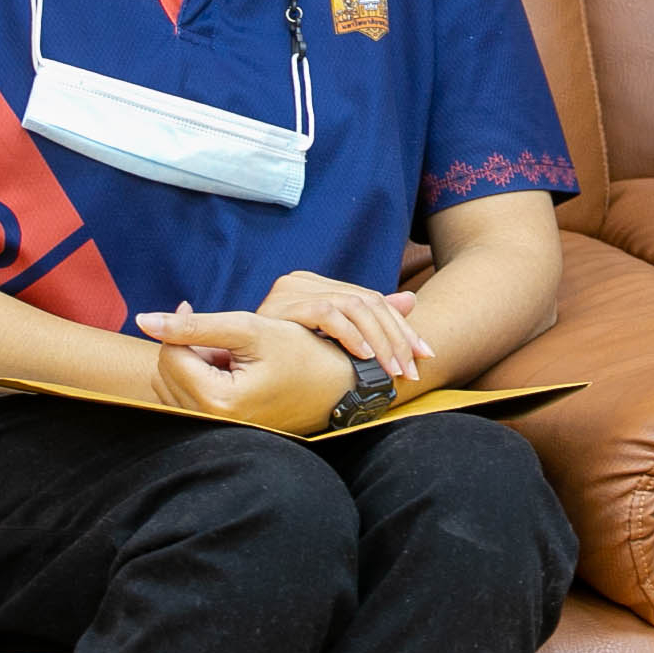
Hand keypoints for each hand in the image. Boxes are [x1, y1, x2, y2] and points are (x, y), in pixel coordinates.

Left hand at [137, 306, 353, 432]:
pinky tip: (229, 370)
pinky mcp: (218, 429)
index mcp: (217, 400)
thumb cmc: (302, 356)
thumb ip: (195, 324)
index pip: (169, 354)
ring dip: (192, 362)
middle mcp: (209, 423)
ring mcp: (213, 430)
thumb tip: (144, 320)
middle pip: (165, 371)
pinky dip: (200, 377)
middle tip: (221, 336)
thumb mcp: (251, 330)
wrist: (337, 389)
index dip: (179, 324)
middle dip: (186, 346)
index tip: (192, 304)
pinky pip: (187, 398)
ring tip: (229, 354)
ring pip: (172, 384)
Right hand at [255, 269, 432, 380]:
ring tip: (391, 369)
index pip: (371, 300)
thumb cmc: (278, 358)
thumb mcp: (329, 341)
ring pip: (354, 307)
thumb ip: (369, 320)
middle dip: (396, 338)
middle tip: (411, 370)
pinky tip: (364, 356)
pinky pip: (326, 314)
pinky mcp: (282, 306)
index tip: (424, 355)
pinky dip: (349, 335)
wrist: (229, 363)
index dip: (402, 327)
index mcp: (318, 286)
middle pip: (367, 302)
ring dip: (379, 341)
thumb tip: (411, 300)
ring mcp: (291, 291)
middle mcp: (304, 282)